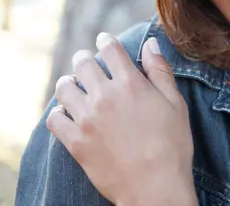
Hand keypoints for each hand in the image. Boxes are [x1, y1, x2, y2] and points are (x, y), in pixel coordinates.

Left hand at [46, 34, 197, 205]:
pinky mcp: (76, 142)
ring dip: (69, 83)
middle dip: (85, 59)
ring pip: (64, 87)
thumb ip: (160, 71)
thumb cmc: (172, 147)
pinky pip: (54, 118)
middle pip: (82, 62)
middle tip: (88, 64)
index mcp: (130, 83)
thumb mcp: (175, 104)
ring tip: (74, 87)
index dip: (105, 40)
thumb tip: (150, 43)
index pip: (109, 48)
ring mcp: (87, 119)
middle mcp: (105, 96)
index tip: (104, 41)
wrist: (155, 188)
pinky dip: (58, 113)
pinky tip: (67, 115)